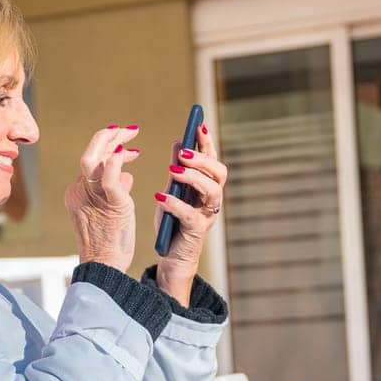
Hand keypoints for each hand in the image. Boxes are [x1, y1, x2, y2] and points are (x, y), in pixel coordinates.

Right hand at [64, 124, 141, 271]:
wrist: (104, 267)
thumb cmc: (110, 244)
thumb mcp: (113, 211)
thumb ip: (116, 190)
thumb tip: (127, 174)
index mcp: (78, 192)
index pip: (91, 160)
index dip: (108, 147)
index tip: (126, 144)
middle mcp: (80, 191)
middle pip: (90, 153)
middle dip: (109, 136)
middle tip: (130, 130)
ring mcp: (91, 197)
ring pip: (93, 159)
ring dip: (114, 141)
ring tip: (132, 133)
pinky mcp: (109, 205)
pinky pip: (109, 178)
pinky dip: (117, 161)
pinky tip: (127, 152)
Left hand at [153, 120, 225, 289]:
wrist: (170, 255)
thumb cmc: (172, 222)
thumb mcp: (172, 191)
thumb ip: (177, 169)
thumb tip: (177, 142)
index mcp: (206, 186)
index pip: (212, 159)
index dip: (207, 142)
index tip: (198, 125)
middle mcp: (211, 199)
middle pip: (219, 173)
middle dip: (203, 159)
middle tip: (183, 152)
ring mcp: (207, 215)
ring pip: (212, 192)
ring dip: (193, 178)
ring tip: (173, 170)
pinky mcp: (197, 231)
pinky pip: (190, 215)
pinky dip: (175, 204)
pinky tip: (161, 197)